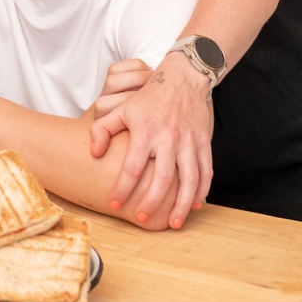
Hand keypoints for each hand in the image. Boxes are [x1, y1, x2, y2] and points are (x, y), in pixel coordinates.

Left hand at [89, 58, 213, 230]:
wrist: (183, 78)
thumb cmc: (149, 96)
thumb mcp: (121, 108)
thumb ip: (103, 129)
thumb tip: (95, 154)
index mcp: (145, 131)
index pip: (131, 167)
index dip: (121, 188)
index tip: (113, 203)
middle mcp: (168, 138)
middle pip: (161, 178)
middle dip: (151, 202)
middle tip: (141, 217)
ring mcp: (188, 142)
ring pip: (189, 180)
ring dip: (181, 205)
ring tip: (173, 223)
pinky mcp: (203, 143)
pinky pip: (206, 172)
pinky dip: (202, 191)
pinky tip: (194, 205)